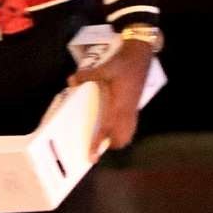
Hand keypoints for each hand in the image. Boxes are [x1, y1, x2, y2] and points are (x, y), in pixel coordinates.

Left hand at [68, 38, 152, 159]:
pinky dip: (123, 130)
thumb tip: (71, 81)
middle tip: (96, 144)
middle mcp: (126, 111)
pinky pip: (131, 125)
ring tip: (104, 137)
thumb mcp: (103, 68)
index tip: (92, 157)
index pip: (106, 129)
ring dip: (118, 138)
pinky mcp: (135, 105)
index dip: (97, 143)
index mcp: (118, 104)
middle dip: (110, 144)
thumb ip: (86, 76)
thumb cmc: (122, 63)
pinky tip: (113, 124)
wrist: (140, 55)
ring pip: (128, 133)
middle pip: (121, 138)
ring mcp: (133, 109)